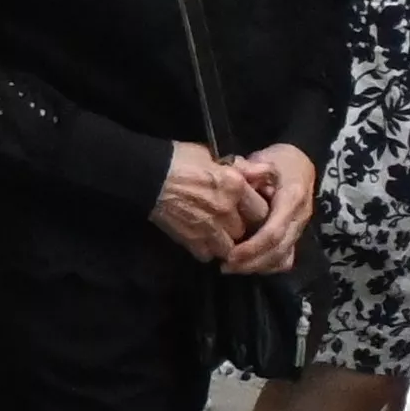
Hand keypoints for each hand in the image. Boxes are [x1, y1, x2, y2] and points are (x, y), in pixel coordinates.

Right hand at [149, 139, 263, 263]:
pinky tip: (202, 242)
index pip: (262, 209)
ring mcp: (209, 227)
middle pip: (246, 230)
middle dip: (242, 229)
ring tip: (218, 237)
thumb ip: (239, 167)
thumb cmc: (178, 160)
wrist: (146, 176)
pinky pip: (207, 255)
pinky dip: (206, 251)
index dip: (256, 211)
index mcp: (235, 186)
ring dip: (225, 243)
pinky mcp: (190, 239)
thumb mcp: (211, 155)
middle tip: (234, 225)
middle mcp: (227, 209)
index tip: (250, 211)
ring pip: (229, 247)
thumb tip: (263, 172)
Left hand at [222, 142, 318, 275]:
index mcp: (292, 199)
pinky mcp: (296, 234)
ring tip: (232, 268)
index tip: (230, 255)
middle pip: (279, 250)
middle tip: (225, 267)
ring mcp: (300, 228)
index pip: (274, 232)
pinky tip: (248, 265)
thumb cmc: (278, 161)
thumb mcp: (265, 160)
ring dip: (258, 267)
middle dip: (252, 262)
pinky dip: (268, 265)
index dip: (252, 247)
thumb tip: (236, 171)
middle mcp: (300, 217)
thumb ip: (250, 168)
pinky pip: (286, 258)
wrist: (300, 162)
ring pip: (284, 258)